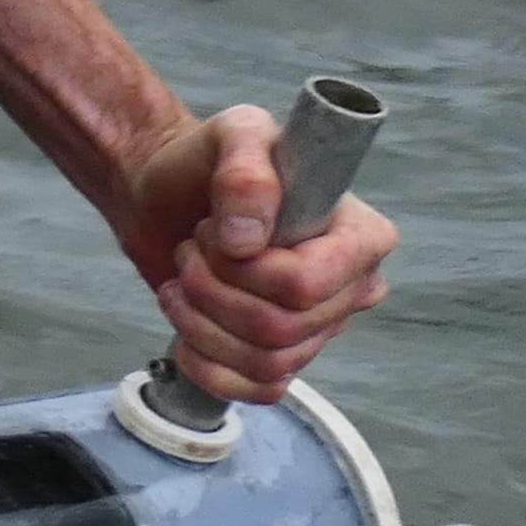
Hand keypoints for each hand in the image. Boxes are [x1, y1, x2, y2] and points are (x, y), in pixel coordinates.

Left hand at [115, 103, 399, 404]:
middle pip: (280, 329)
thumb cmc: (207, 161)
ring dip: (200, 324)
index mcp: (362, 237)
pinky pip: (260, 391)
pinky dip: (209, 367)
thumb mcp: (231, 134)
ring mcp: (321, 326)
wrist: (163, 195)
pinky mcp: (284, 354)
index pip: (306, 286)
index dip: (245, 271)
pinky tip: (186, 328)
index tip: (214, 231)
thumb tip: (247, 242)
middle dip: (211, 291)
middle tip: (190, 250)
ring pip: (266, 362)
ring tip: (183, 278)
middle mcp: (353, 287)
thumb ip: (245, 171)